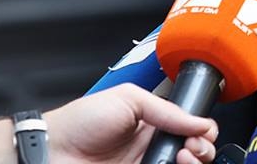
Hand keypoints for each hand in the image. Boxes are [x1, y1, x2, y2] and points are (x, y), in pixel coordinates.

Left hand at [45, 83, 218, 163]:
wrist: (54, 150)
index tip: (202, 132)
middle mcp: (152, 148)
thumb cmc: (81, 121)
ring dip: (193, 162)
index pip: (190, 129)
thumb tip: (199, 121)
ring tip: (182, 157)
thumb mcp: (128, 99)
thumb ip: (166, 109)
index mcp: (153, 123)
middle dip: (202, 149)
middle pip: (193, 153)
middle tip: (192, 147)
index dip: (202, 131)